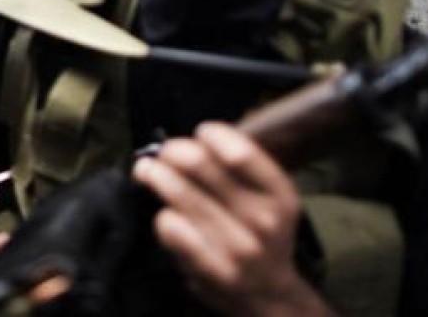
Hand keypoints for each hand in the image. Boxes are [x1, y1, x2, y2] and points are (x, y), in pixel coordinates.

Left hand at [133, 122, 332, 315]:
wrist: (270, 293)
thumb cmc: (261, 235)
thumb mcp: (268, 198)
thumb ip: (239, 168)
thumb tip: (194, 138)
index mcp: (280, 196)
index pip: (240, 153)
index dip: (212, 135)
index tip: (200, 133)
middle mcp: (263, 221)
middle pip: (197, 164)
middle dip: (172, 151)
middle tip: (164, 152)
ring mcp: (237, 247)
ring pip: (177, 192)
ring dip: (154, 175)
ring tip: (147, 171)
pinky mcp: (211, 268)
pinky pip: (170, 227)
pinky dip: (161, 216)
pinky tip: (165, 215)